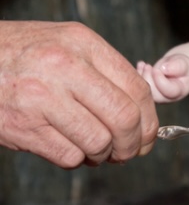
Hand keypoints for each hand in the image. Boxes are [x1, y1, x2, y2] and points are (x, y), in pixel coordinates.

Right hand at [0, 21, 157, 167]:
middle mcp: (65, 66)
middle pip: (124, 119)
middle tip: (128, 152)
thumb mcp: (67, 44)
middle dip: (133, 144)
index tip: (148, 135)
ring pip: (99, 142)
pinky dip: (77, 160)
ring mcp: (41, 97)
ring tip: (96, 150)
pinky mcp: (23, 126)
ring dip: (103, 155)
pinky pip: (70, 157)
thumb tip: (144, 112)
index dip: (150, 121)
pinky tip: (70, 148)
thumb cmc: (24, 54)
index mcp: (83, 44)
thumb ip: (106, 71)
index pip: (137, 90)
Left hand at [136, 54, 188, 102]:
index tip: (157, 68)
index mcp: (178, 92)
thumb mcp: (184, 63)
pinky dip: (136, 75)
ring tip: (144, 64)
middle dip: (148, 79)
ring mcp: (155, 97)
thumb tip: (163, 68)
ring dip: (140, 77)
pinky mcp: (147, 93)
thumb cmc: (182, 67)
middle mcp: (166, 98)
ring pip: (143, 92)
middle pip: (154, 94)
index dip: (160, 79)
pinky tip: (141, 65)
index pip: (168, 91)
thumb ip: (177, 66)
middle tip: (148, 66)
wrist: (177, 70)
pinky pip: (137, 88)